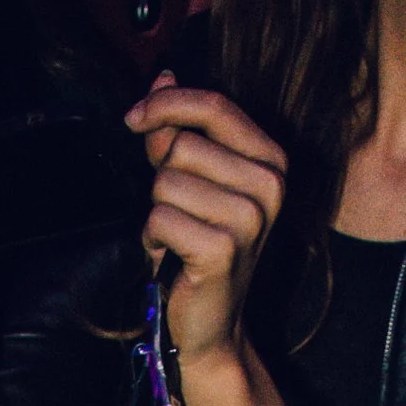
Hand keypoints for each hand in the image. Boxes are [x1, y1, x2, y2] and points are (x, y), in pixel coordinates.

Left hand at [126, 77, 286, 373]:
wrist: (214, 326)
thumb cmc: (203, 249)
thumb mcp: (198, 182)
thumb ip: (181, 131)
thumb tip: (163, 79)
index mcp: (271, 161)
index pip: (215, 106)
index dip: (168, 103)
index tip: (134, 116)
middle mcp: (269, 187)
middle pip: (183, 146)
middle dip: (162, 177)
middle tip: (175, 211)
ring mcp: (248, 219)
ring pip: (167, 182)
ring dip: (158, 211)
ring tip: (175, 236)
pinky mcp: (221, 250)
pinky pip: (159, 219)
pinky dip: (153, 239)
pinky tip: (169, 256)